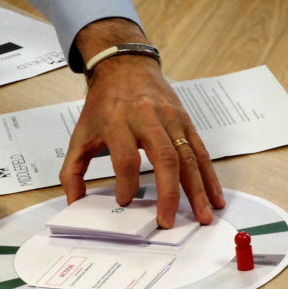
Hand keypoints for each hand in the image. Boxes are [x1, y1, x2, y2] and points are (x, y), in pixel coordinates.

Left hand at [62, 20, 224, 227]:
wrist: (126, 66)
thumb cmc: (103, 104)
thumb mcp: (81, 133)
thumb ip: (72, 170)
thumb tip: (73, 202)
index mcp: (118, 121)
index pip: (126, 157)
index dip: (126, 182)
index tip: (125, 202)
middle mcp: (148, 119)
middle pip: (164, 157)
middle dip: (168, 193)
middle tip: (167, 222)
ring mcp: (171, 120)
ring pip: (188, 156)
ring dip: (198, 189)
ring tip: (203, 217)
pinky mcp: (186, 121)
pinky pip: (201, 151)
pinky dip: (210, 176)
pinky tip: (215, 197)